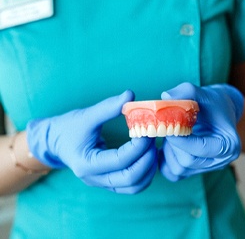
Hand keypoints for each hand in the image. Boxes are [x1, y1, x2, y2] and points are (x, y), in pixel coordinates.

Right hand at [26, 91, 156, 193]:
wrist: (55, 141)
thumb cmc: (68, 128)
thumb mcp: (86, 116)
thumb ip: (108, 107)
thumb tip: (130, 95)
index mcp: (86, 164)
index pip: (120, 160)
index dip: (138, 146)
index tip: (147, 130)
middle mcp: (94, 178)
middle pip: (130, 179)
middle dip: (147, 159)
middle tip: (152, 139)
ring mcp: (102, 183)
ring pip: (134, 186)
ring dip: (148, 169)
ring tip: (152, 149)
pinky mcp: (108, 181)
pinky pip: (131, 184)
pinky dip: (144, 173)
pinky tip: (147, 157)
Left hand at [159, 82, 243, 180]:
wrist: (215, 113)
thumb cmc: (210, 104)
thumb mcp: (202, 93)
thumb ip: (185, 92)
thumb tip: (165, 97)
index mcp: (228, 145)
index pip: (200, 149)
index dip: (180, 139)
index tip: (168, 128)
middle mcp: (219, 161)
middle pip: (187, 161)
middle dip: (172, 144)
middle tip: (167, 129)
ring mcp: (205, 168)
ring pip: (178, 169)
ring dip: (168, 151)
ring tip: (170, 135)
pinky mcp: (192, 171)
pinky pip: (172, 173)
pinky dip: (164, 160)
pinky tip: (166, 145)